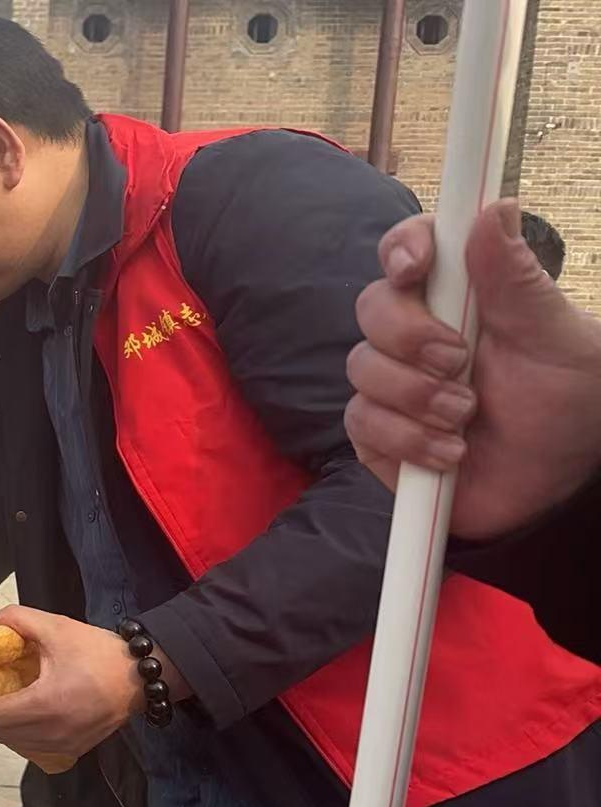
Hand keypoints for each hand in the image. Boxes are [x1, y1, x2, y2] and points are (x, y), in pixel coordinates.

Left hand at [0, 606, 188, 759]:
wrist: (141, 676)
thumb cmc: (100, 653)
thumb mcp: (57, 628)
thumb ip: (18, 619)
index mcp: (44, 705)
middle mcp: (52, 732)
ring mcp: (64, 745)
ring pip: (16, 745)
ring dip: (1, 729)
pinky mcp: (75, 749)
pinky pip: (36, 749)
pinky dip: (22, 737)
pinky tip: (20, 720)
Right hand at [344, 199, 600, 539]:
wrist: (559, 477)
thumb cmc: (565, 397)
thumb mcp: (555, 336)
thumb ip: (517, 278)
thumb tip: (494, 209)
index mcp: (461, 294)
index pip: (409, 249)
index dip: (403, 248)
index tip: (416, 268)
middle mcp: (418, 331)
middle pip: (372, 306)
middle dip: (411, 336)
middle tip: (459, 362)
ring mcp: (392, 381)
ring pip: (362, 368)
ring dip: (417, 397)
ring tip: (467, 419)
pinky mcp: (378, 432)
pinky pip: (362, 423)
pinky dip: (408, 441)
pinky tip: (451, 453)